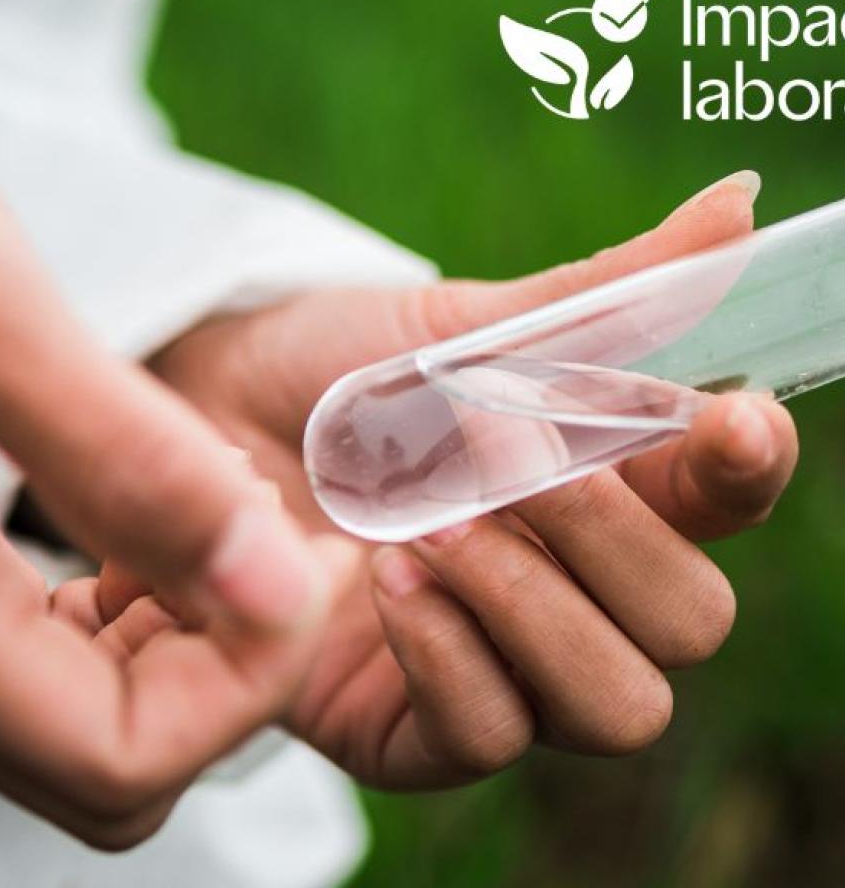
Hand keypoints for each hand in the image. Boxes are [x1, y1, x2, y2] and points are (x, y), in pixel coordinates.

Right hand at [0, 0, 339, 845]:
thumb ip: (128, 463)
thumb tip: (273, 588)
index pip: (110, 759)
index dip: (245, 682)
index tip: (312, 556)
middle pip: (96, 760)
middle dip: (223, 673)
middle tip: (286, 543)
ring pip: (73, 705)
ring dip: (182, 634)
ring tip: (238, 513)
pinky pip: (38, 631)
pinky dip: (128, 591)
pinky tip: (162, 495)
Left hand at [132, 173, 797, 786]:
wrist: (193, 415)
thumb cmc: (328, 368)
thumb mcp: (453, 323)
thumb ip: (595, 298)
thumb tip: (741, 202)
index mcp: (602, 488)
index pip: (726, 507)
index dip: (746, 472)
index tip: (723, 420)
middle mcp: (567, 590)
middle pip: (687, 624)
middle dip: (613, 542)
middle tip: (509, 460)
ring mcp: (493, 665)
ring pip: (612, 705)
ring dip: (536, 608)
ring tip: (431, 525)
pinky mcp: (404, 727)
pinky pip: (483, 736)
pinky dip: (451, 658)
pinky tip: (383, 581)